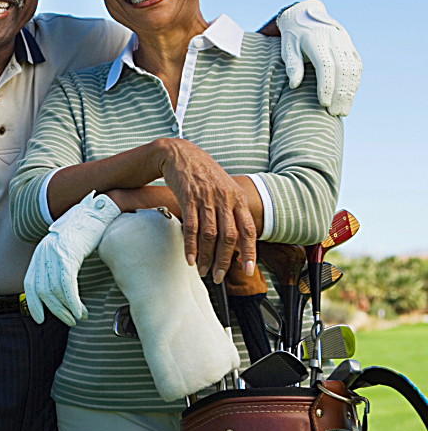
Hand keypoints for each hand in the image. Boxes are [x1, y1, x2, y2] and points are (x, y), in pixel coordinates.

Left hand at [23, 192, 120, 325]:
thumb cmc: (86, 228)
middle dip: (55, 310)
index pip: (30, 282)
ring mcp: (55, 253)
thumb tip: (63, 284)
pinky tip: (80, 311)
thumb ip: (61, 262)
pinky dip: (72, 302)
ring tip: (78, 317)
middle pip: (42, 291)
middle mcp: (44, 253)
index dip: (33, 303)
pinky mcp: (68, 254)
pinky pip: (67, 284)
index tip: (39, 318)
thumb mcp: (68, 246)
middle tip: (68, 321)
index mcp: (41, 252)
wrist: (96, 209)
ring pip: (54, 291)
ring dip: (66, 309)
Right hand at [155, 139, 256, 282]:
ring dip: (207, 257)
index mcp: (237, 197)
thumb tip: (236, 238)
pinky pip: (191, 226)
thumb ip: (232, 210)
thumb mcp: (224, 187)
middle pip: (229, 236)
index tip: (247, 270)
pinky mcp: (188, 197)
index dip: (249, 252)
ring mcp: (206, 198)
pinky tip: (190, 257)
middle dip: (224, 260)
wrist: (180, 154)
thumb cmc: (203, 173)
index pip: (248, 229)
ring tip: (203, 271)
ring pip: (210, 234)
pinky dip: (191, 245)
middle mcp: (225, 198)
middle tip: (219, 276)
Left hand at [276, 0, 360, 115]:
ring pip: (353, 69)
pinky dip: (355, 82)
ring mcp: (345, 43)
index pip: (326, 66)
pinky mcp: (350, 46)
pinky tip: (350, 96)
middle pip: (342, 70)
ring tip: (343, 110)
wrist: (305, 13)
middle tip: (334, 113)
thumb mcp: (287, 47)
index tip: (323, 103)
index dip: (326, 86)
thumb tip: (294, 85)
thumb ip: (292, 65)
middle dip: (340, 94)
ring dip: (350, 91)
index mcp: (317, 41)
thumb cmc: (293, 35)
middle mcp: (335, 41)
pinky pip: (357, 65)